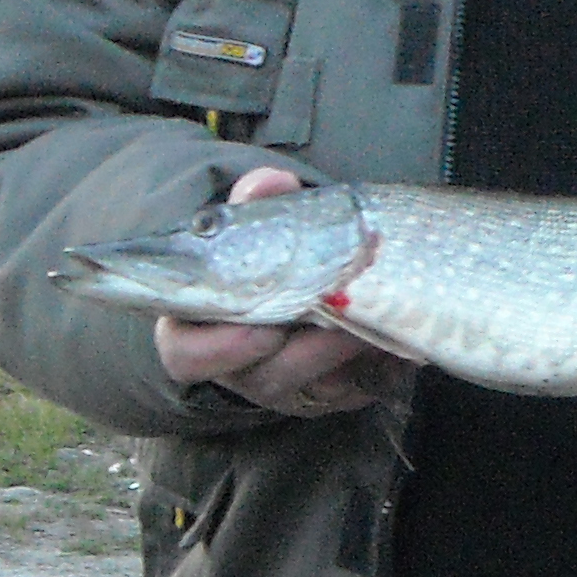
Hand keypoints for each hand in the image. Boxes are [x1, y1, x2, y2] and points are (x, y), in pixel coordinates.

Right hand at [156, 166, 406, 418]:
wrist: (303, 287)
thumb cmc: (265, 258)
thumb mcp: (253, 228)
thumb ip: (255, 203)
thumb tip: (272, 181)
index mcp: (201, 333)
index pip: (184, 357)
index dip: (215, 351)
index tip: (258, 328)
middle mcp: (241, 371)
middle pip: (262, 376)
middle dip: (302, 352)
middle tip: (331, 318)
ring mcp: (288, 388)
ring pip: (314, 386)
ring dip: (345, 351)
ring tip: (372, 315)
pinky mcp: (333, 394)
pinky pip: (356, 389)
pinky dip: (376, 362)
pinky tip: (391, 332)